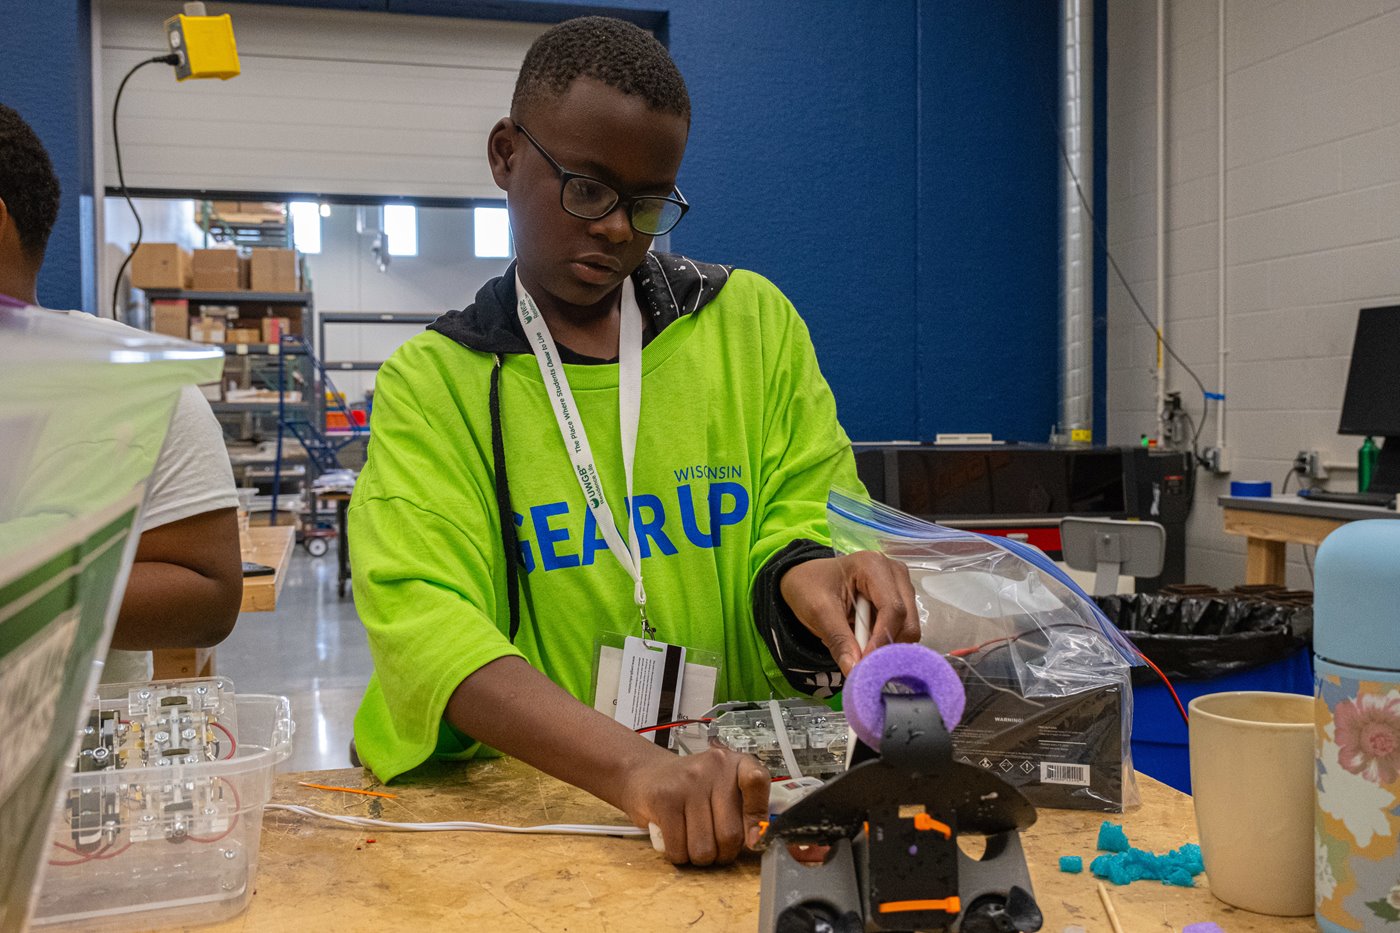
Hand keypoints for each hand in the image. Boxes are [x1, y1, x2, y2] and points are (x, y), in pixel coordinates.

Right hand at [619, 746, 769, 865]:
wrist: (645, 773)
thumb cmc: (692, 789)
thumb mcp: (723, 789)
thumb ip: (745, 810)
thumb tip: (757, 841)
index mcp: (736, 763)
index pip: (757, 781)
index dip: (756, 818)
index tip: (752, 839)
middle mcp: (714, 768)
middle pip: (730, 834)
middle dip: (723, 853)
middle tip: (714, 846)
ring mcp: (688, 782)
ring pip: (704, 848)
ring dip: (700, 858)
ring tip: (693, 842)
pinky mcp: (664, 799)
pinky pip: (679, 849)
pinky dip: (679, 856)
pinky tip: (676, 840)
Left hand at [779, 551, 919, 674]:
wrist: (807, 581)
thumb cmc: (810, 587)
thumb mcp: (818, 612)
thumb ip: (838, 640)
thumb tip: (854, 670)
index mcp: (874, 566)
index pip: (892, 608)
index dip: (882, 639)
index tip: (867, 662)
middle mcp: (894, 572)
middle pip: (907, 620)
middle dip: (887, 645)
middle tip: (863, 662)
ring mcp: (900, 586)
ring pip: (908, 628)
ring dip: (886, 644)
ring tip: (859, 648)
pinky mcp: (900, 601)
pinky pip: (902, 630)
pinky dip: (885, 642)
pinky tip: (866, 641)